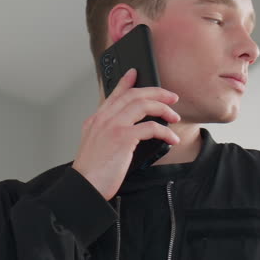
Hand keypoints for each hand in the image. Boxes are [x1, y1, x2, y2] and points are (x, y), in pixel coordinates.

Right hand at [72, 68, 181, 199]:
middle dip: (156, 92)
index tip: (135, 73)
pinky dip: (165, 132)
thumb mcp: (95, 146)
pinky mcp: (123, 138)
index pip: (114, 95)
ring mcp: (113, 126)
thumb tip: (132, 131)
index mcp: (96, 120)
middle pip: (133, 95)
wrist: (85, 186)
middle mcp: (103, 119)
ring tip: (174, 116)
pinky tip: (171, 139)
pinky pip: (151, 127)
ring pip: (143, 105)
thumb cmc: (91, 172)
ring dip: (163, 108)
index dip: (125, 82)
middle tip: (170, 97)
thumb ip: (107, 133)